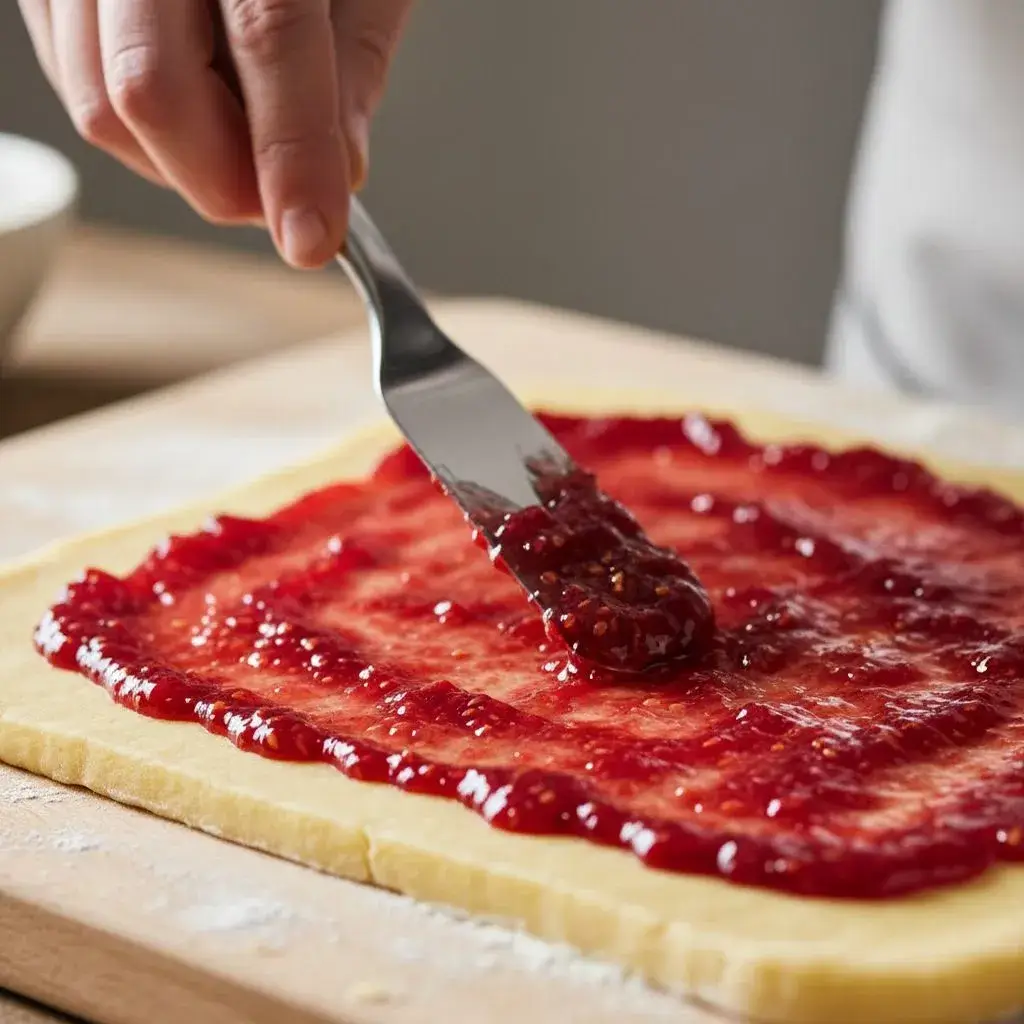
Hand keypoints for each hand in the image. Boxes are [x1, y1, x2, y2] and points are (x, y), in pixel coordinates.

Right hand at [18, 0, 412, 267]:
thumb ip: (351, 65)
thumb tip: (337, 174)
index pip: (267, 34)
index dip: (291, 154)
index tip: (314, 237)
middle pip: (149, 87)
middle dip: (225, 181)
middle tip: (282, 204)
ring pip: (100, 102)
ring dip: (185, 164)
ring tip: (246, 145)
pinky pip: (76, 83)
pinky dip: (145, 129)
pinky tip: (198, 107)